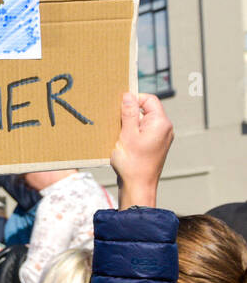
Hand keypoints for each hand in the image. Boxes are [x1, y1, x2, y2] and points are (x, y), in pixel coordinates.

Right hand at [110, 92, 172, 208]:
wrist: (138, 186)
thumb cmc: (133, 163)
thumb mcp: (127, 134)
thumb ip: (129, 113)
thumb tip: (128, 95)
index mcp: (161, 123)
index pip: (149, 99)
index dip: (133, 99)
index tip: (119, 107)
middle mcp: (165, 128)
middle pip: (147, 109)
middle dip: (130, 112)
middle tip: (118, 123)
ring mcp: (162, 137)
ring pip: (144, 120)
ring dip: (130, 124)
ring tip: (121, 135)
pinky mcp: (156, 145)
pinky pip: (145, 131)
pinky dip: (133, 132)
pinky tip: (124, 142)